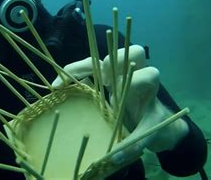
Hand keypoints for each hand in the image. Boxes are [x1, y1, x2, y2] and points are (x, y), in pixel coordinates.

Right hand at [52, 45, 188, 155]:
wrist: (151, 120)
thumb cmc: (153, 124)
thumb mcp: (149, 135)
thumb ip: (136, 144)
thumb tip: (114, 157)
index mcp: (148, 86)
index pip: (146, 75)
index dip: (134, 81)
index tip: (119, 91)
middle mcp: (133, 74)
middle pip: (128, 53)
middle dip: (113, 63)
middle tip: (101, 80)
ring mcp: (115, 74)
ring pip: (101, 58)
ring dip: (80, 68)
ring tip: (60, 83)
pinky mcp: (101, 77)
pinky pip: (86, 69)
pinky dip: (71, 75)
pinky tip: (57, 87)